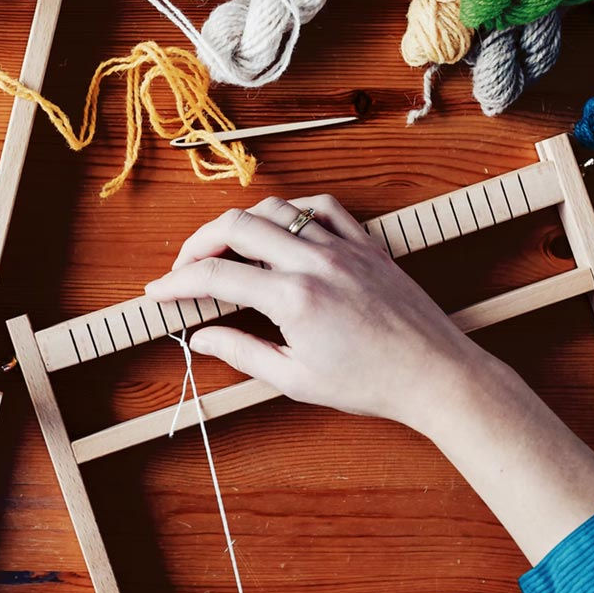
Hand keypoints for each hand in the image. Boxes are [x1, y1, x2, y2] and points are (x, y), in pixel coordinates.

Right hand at [146, 194, 593, 562]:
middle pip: (236, 226)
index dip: (177, 282)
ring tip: (228, 248)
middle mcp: (314, 262)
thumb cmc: (370, 384)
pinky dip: (291, 212)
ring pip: (276, 209)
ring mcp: (343, 247)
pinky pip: (322, 208)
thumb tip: (201, 338)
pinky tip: (281, 228)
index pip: (215, 277)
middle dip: (199, 243)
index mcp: (292, 299)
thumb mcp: (296, 379)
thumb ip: (242, 352)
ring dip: (241, 223)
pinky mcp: (367, 244)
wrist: (435, 374)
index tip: (158, 292)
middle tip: (185, 266)